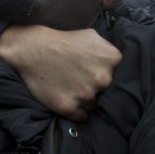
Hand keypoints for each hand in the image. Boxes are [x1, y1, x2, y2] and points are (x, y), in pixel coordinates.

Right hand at [0, 25, 121, 121]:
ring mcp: (86, 94)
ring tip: (71, 87)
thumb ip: (110, 51)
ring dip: (85, 100)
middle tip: (82, 81)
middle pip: (108, 94)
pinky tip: (66, 96)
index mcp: (112, 60)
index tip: (98, 76)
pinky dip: (75, 110)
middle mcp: (103, 79)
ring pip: (94, 106)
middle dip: (97, 89)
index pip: (122, 78)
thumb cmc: (62, 41)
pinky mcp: (68, 107)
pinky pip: (81, 117)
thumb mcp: (92, 36)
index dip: (110, 78)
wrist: (32, 49)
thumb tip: (122, 64)